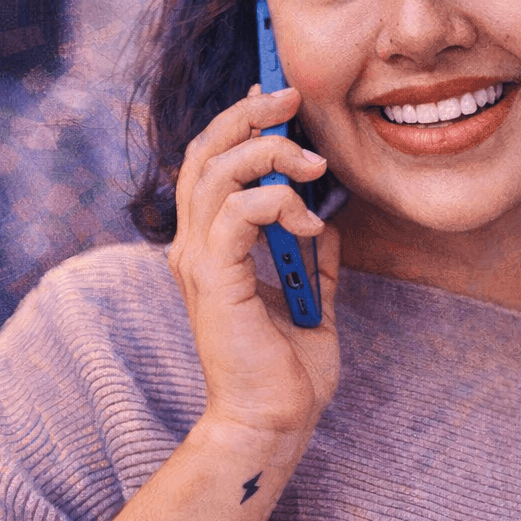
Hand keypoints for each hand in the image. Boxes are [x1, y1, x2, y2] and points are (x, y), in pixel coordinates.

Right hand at [168, 85, 340, 437]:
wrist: (273, 422)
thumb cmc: (286, 373)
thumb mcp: (312, 301)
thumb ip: (314, 259)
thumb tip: (327, 223)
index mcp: (210, 248)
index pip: (210, 163)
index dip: (238, 122)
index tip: (276, 98)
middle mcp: (193, 246)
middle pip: (204, 151)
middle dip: (248, 114)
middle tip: (291, 98)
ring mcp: (198, 261)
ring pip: (217, 170)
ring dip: (268, 152)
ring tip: (313, 164)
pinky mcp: (214, 278)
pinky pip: (239, 212)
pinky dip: (278, 202)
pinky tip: (309, 224)